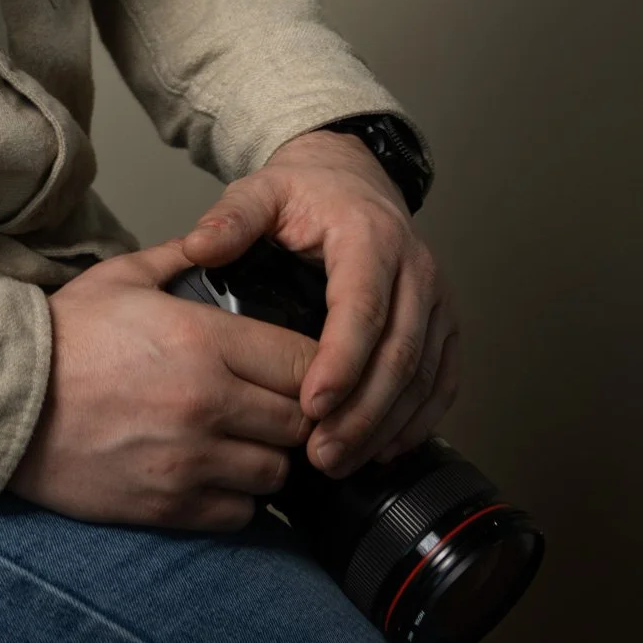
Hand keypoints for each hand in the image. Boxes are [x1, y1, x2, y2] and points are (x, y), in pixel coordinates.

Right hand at [10, 237, 313, 530]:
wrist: (6, 399)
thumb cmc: (65, 335)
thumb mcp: (121, 277)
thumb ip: (180, 256)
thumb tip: (215, 240)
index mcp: (203, 340)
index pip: (302, 360)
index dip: (312, 364)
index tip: (302, 366)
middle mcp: (208, 403)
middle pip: (300, 421)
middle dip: (297, 413)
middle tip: (274, 404)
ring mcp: (192, 461)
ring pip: (277, 473)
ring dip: (269, 457)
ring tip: (245, 440)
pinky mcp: (173, 506)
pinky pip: (241, 513)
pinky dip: (238, 497)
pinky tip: (216, 472)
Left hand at [180, 130, 460, 478]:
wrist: (352, 179)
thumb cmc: (306, 192)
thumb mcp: (261, 191)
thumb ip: (231, 218)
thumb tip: (198, 248)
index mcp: (369, 237)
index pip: (362, 308)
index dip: (341, 362)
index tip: (311, 405)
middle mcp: (415, 269)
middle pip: (399, 354)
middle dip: (361, 413)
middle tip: (320, 455)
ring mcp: (436, 300)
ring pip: (424, 376)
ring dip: (386, 427)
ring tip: (340, 462)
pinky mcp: (444, 324)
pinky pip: (442, 381)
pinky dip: (418, 421)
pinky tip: (384, 450)